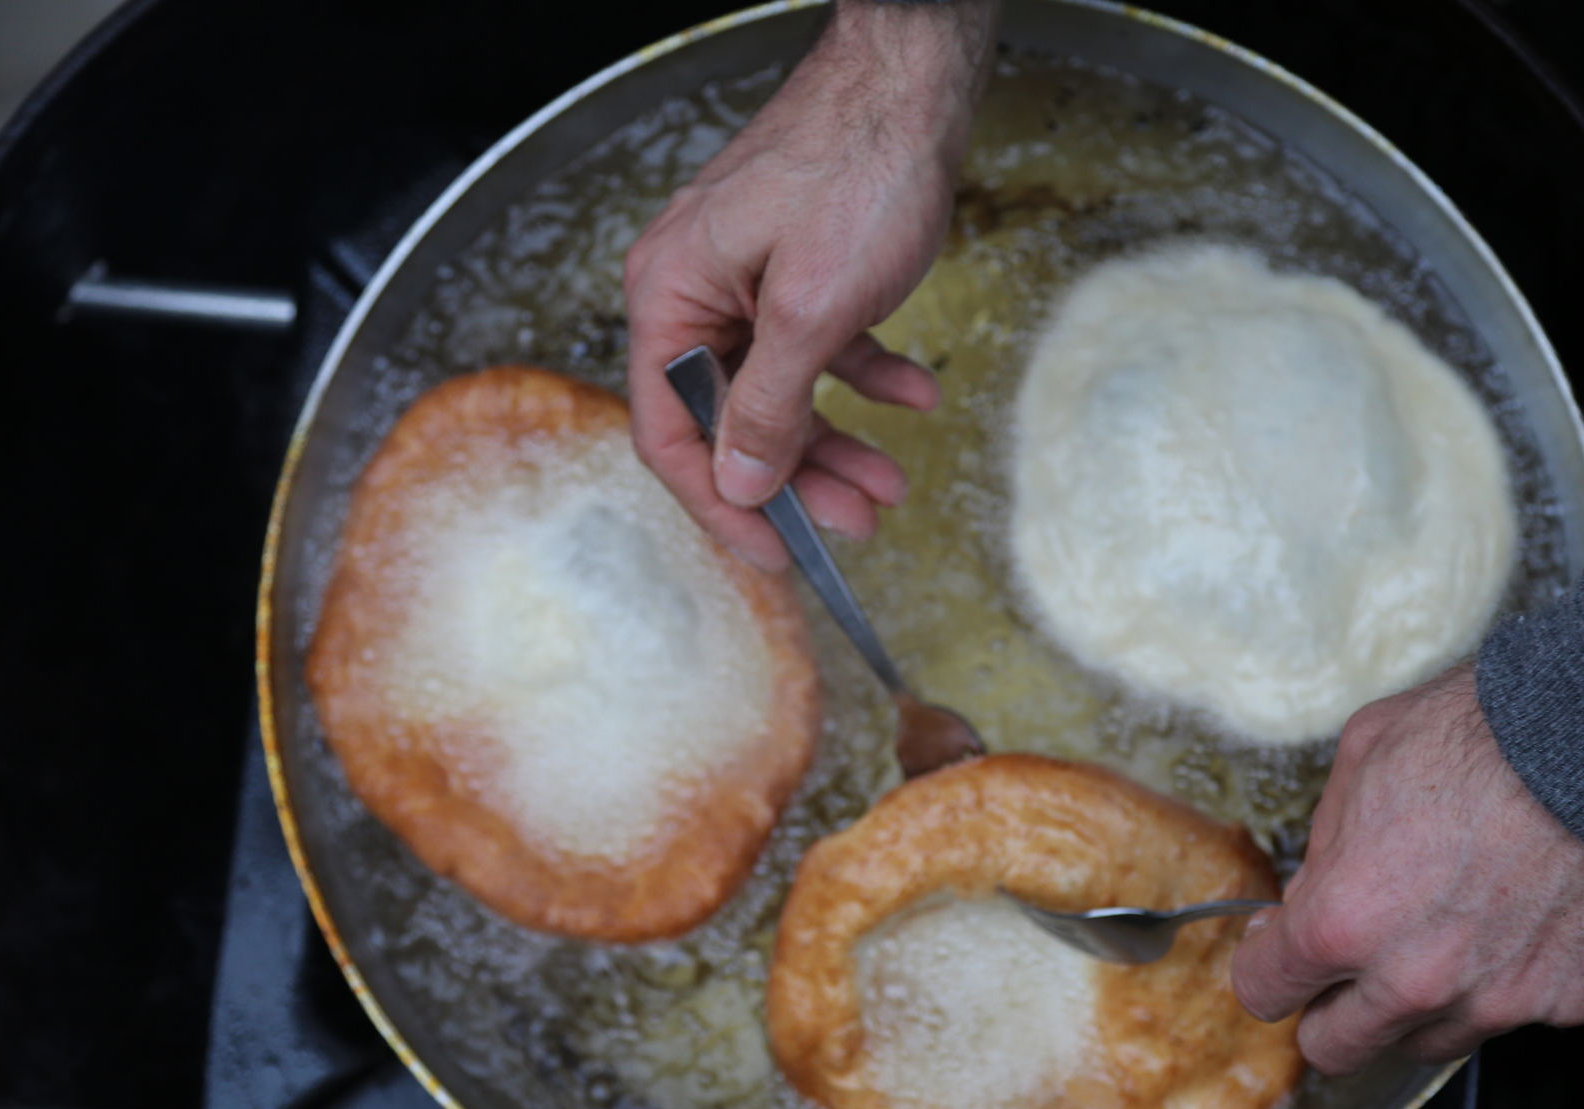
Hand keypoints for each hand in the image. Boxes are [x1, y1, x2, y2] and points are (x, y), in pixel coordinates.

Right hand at [624, 0, 999, 570]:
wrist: (914, 80)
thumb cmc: (858, 170)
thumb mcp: (812, 311)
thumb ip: (769, 406)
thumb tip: (741, 482)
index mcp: (669, 297)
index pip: (670, 432)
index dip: (721, 503)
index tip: (775, 555)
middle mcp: (694, 291)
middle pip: (729, 418)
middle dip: (796, 479)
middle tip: (857, 522)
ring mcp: (745, 278)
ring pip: (779, 391)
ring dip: (835, 441)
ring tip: (890, 481)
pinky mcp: (795, 267)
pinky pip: (818, 347)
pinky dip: (864, 377)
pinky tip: (914, 396)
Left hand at [1232, 663, 1583, 1074]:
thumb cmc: (1485, 734)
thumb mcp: (1363, 757)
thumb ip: (1325, 846)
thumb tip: (1309, 895)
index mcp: (1342, 923)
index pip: (1262, 991)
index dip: (1265, 963)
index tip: (1279, 947)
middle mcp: (1412, 983)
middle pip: (1335, 1049)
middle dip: (1327, 1010)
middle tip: (1345, 967)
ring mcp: (1493, 1003)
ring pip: (1423, 1046)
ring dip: (1414, 1007)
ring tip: (1438, 937)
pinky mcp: (1565, 1002)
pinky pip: (1512, 1015)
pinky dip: (1502, 983)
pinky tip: (1516, 920)